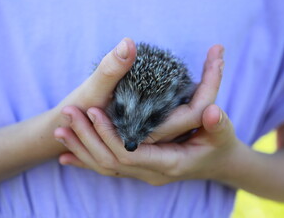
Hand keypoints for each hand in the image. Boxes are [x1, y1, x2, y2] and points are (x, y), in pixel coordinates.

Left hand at [54, 44, 235, 184]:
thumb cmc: (220, 145)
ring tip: (60, 130)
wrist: (219, 163)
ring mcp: (143, 173)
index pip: (129, 154)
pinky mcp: (138, 168)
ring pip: (104, 166)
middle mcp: (151, 173)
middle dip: (87, 137)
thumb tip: (212, 112)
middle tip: (68, 112)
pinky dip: (86, 160)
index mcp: (169, 163)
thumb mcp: (223, 132)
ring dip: (81, 148)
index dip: (109, 134)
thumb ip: (217, 123)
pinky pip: (108, 167)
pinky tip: (67, 155)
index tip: (92, 110)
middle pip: (110, 160)